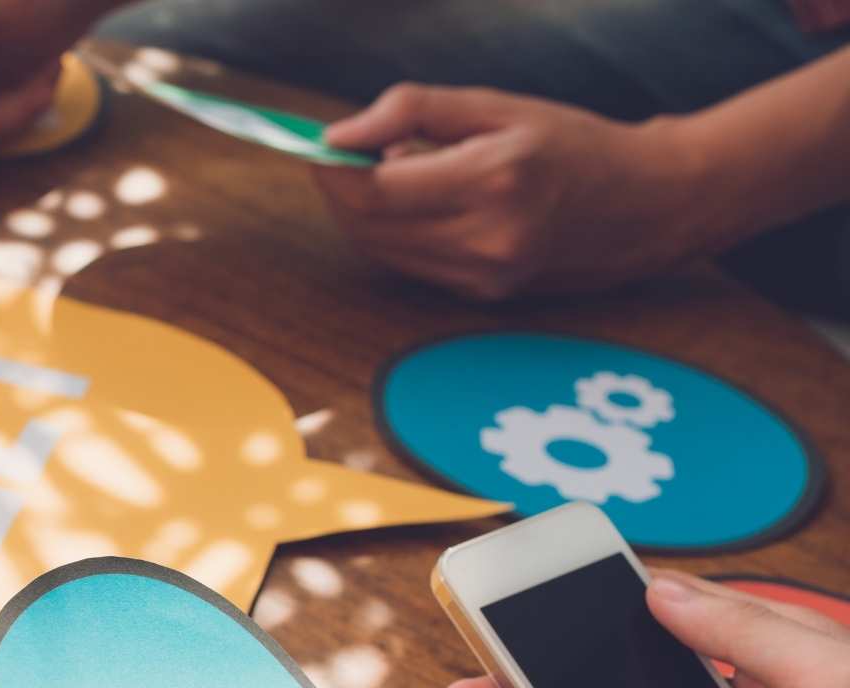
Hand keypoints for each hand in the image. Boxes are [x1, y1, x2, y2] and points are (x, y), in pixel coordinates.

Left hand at [313, 84, 708, 299]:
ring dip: (365, 214)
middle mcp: (487, 239)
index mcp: (493, 180)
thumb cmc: (575, 143)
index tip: (318, 144)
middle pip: (368, 226)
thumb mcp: (498, 106)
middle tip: (344, 154)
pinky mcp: (485, 296)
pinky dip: (397, 235)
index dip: (331, 169)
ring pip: (382, 252)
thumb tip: (338, 133)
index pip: (374, 189)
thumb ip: (412, 111)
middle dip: (341, 191)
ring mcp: (486, 276)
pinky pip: (412, 266)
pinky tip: (423, 204)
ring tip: (390, 172)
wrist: (653, 203)